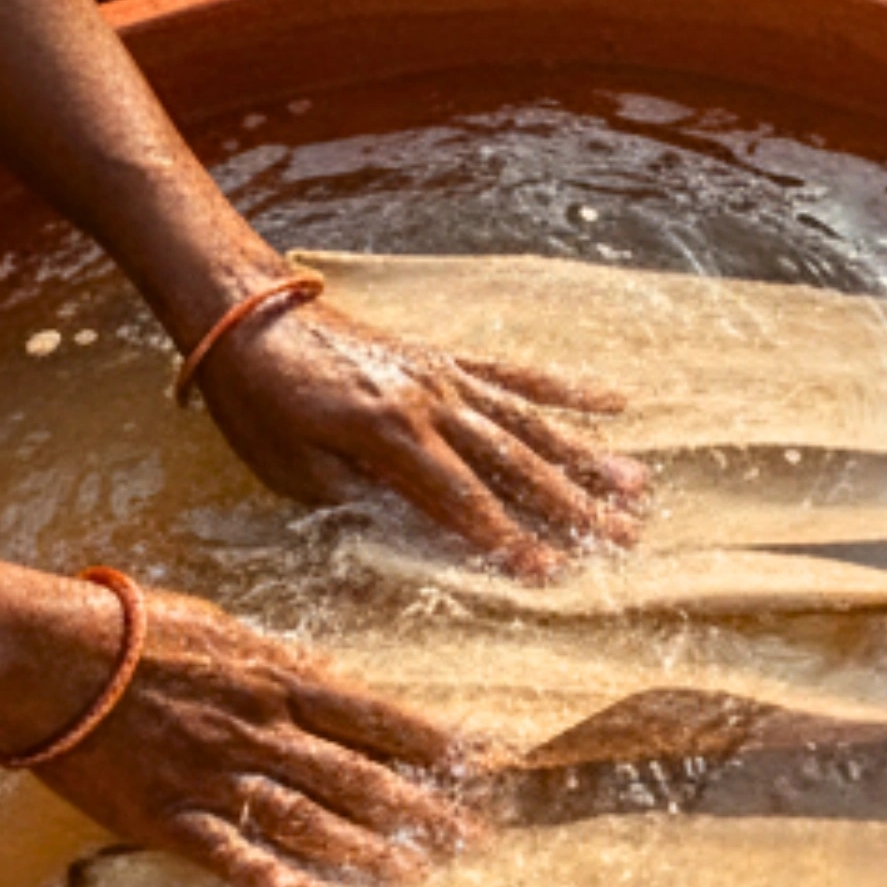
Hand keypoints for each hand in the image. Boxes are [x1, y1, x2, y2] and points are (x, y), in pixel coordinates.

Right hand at [22, 585, 483, 886]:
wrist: (47, 655)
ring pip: (309, 820)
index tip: (487, 765)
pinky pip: (228, 855)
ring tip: (416, 877)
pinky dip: (270, 880)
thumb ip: (279, 662)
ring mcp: (216, 775)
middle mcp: (261, 730)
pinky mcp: (167, 815)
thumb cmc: (133, 629)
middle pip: (360, 776)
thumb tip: (327, 680)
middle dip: (423, 811)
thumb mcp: (226, 628)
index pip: (379, 716)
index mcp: (279, 678)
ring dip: (367, 852)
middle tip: (474, 842)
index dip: (437, 744)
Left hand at [191, 288, 652, 574]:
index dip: (508, 541)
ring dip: (587, 456)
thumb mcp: (293, 469)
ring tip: (637, 486)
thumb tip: (427, 537)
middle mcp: (431, 402)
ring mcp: (445, 375)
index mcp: (389, 436)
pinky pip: (516, 374)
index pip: (462, 501)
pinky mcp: (446, 358)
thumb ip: (364, 501)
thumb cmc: (260, 401)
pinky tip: (615, 404)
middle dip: (573, 506)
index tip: (553, 574)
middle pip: (515, 462)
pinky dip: (567, 389)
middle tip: (627, 538)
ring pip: (530, 421)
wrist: (248, 312)